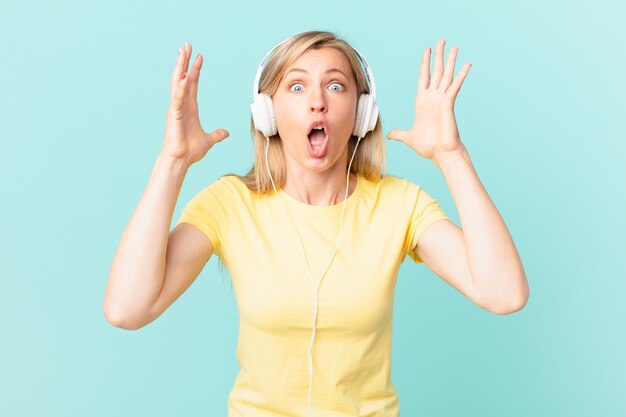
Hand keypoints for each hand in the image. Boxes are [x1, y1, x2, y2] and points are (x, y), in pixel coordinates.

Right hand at [161, 42, 229, 164]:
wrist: (180, 160)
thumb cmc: (189, 150)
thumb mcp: (208, 140)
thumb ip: (216, 134)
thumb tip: (226, 133)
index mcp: (189, 107)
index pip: (192, 83)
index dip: (195, 69)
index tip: (199, 56)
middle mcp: (182, 104)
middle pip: (183, 77)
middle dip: (185, 61)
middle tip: (187, 45)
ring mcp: (176, 108)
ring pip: (178, 82)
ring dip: (180, 66)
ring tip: (183, 52)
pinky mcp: (173, 114)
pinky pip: (177, 97)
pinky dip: (180, 86)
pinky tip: (184, 75)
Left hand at [386, 39, 470, 162]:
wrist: (440, 153)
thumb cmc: (428, 146)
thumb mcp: (409, 137)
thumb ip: (400, 134)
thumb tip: (390, 135)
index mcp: (422, 102)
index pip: (424, 77)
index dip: (425, 63)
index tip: (427, 50)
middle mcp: (433, 97)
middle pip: (436, 71)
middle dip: (438, 56)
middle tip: (442, 40)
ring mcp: (442, 99)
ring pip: (446, 75)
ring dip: (450, 60)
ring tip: (454, 46)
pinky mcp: (449, 104)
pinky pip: (455, 86)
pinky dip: (461, 75)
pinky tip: (467, 64)